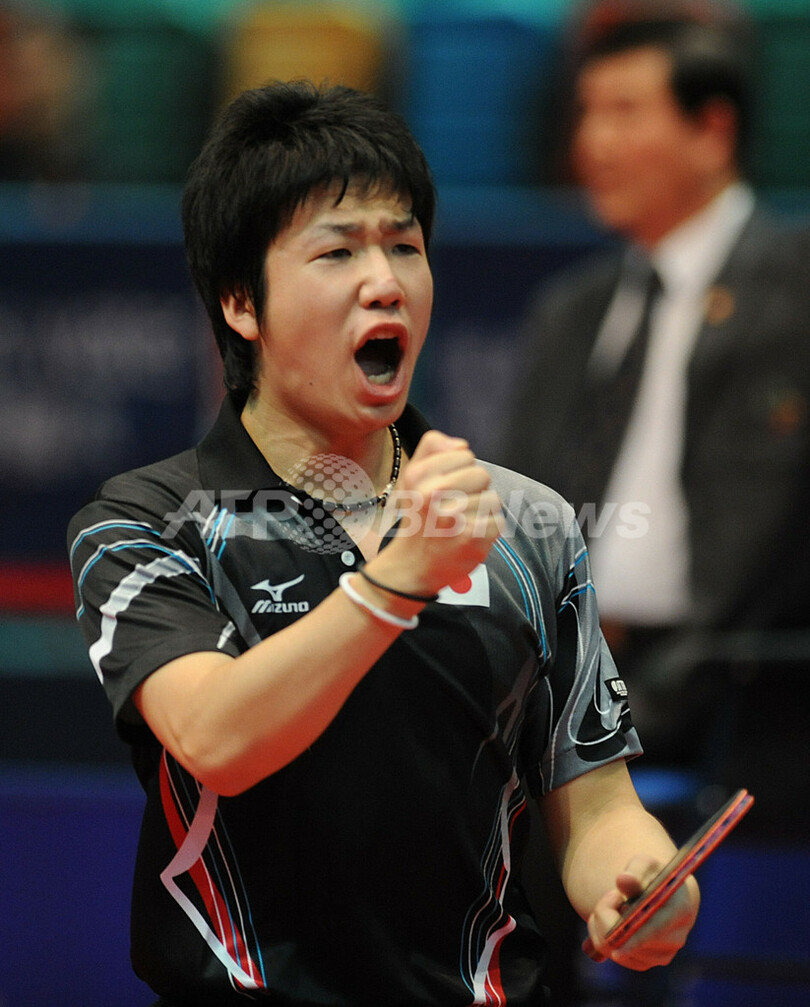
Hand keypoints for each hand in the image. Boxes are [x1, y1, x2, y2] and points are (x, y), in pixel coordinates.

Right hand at [379, 430, 502, 595]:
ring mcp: (453, 517)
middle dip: (474, 490)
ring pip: (493, 499)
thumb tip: (461, 444)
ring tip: (461, 524)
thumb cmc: (418, 518)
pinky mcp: (471, 537)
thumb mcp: (413, 477)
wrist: (411, 566)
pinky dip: (487, 531)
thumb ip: (431, 447)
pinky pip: (497, 521)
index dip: (460, 469)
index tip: (446, 488)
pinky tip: (468, 537)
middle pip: (482, 474)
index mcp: (419, 475)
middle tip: (455, 508)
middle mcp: (433, 494)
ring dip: (481, 512)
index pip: (463, 453)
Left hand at [583, 856, 698, 970]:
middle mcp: (675, 938)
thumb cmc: (652, 875)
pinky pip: (611, 955)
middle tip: (611, 895)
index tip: (614, 937)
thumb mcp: (644, 864)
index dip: (633, 934)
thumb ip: (635, 870)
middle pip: (631, 942)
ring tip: (611, 903)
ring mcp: (661, 954)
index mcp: (680, 911)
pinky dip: (600, 936)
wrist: (660, 893)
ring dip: (601, 924)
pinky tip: (609, 918)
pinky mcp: (645, 962)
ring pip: (616, 949)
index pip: (656, 929)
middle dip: (608, 916)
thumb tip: (624, 879)